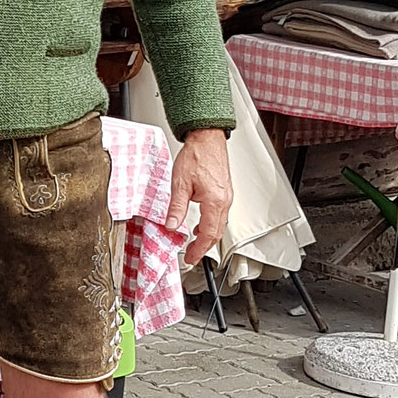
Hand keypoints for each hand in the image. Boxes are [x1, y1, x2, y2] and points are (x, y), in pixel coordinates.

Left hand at [166, 127, 232, 266]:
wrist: (207, 138)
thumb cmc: (196, 156)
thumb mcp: (180, 184)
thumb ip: (176, 208)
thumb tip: (171, 226)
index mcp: (214, 202)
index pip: (207, 234)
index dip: (198, 250)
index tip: (190, 258)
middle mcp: (224, 201)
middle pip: (216, 233)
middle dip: (204, 248)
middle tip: (192, 256)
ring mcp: (226, 196)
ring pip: (220, 225)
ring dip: (208, 236)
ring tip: (194, 244)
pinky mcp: (224, 192)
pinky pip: (220, 215)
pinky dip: (211, 224)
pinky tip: (200, 224)